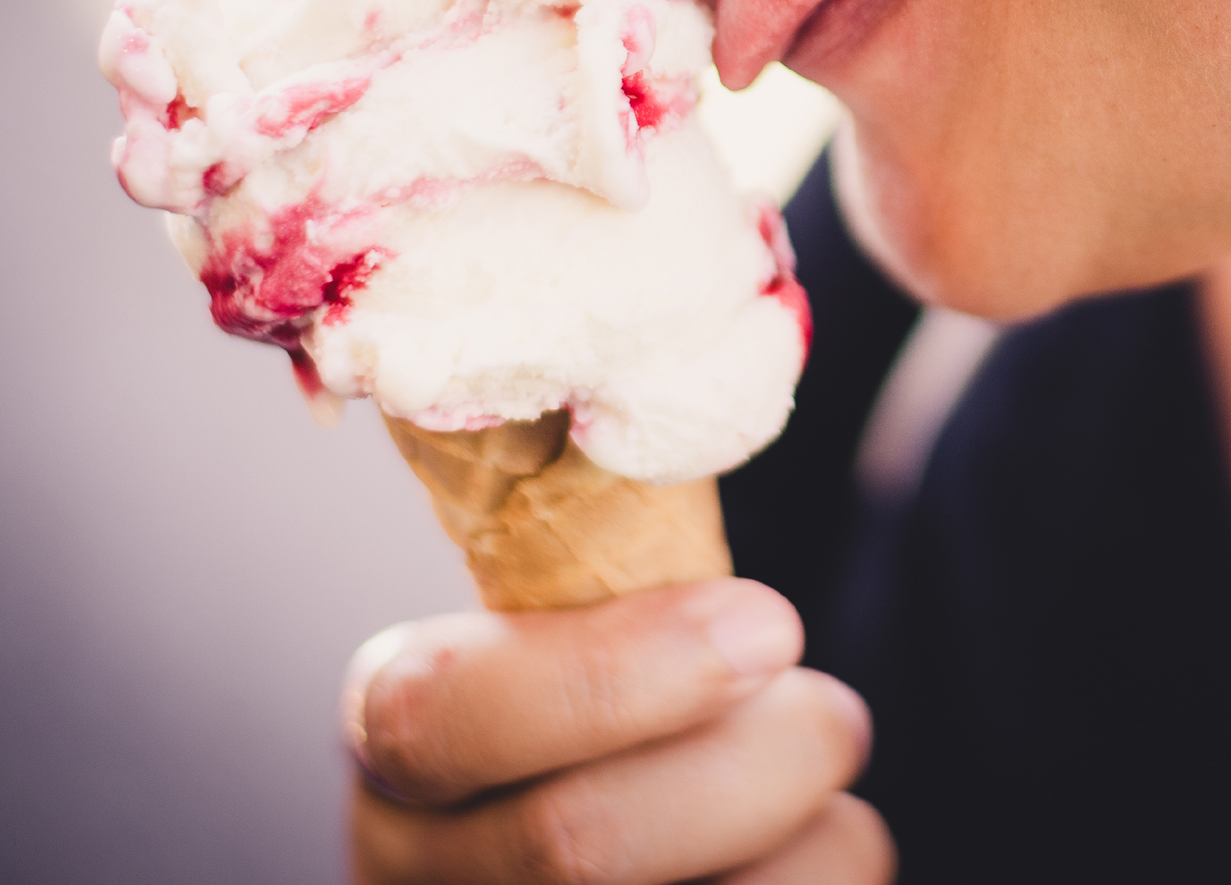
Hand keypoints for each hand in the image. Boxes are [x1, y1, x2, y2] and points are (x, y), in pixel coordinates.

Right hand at [343, 579, 893, 883]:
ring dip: (820, 838)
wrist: (609, 837)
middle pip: (587, 843)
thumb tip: (702, 394)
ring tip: (827, 792)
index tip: (768, 623)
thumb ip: (609, 564)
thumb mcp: (570, 625)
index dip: (622, 675)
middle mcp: (414, 870)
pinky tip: (815, 854)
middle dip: (759, 759)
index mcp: (397, 736)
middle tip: (833, 711)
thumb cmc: (618, 702)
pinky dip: (830, 881)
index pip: (451, 718)